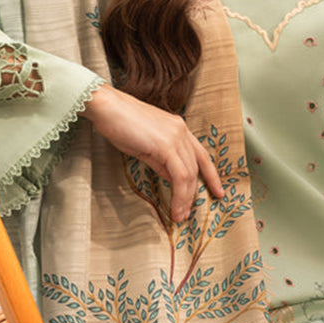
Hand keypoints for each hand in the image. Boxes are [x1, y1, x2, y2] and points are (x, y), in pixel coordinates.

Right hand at [83, 84, 223, 220]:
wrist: (106, 107)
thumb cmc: (120, 123)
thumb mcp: (145, 146)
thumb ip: (162, 162)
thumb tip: (172, 179)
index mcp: (179, 128)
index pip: (201, 155)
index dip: (211, 175)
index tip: (217, 191)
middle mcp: (182, 131)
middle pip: (196, 168)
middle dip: (193, 194)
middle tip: (187, 213)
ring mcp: (176, 137)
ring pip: (189, 174)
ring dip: (186, 198)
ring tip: (180, 215)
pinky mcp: (166, 145)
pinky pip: (179, 175)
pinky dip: (180, 195)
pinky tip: (175, 207)